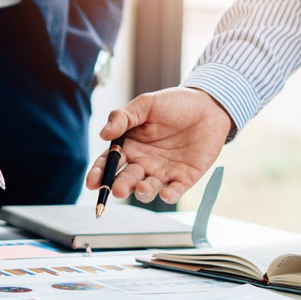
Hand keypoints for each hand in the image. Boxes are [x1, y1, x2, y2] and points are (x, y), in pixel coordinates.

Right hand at [86, 87, 233, 203]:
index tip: (92, 182)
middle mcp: (142, 162)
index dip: (99, 173)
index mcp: (129, 146)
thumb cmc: (174, 103)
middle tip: (117, 189)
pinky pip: (174, 190)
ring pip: (147, 188)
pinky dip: (169, 195)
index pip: (108, 162)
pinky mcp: (184, 178)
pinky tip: (165, 194)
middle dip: (119, 186)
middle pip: (126, 179)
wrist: (208, 105)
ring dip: (142, 192)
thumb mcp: (145, 104)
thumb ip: (122, 117)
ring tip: (141, 188)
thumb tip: (103, 134)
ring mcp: (162, 171)